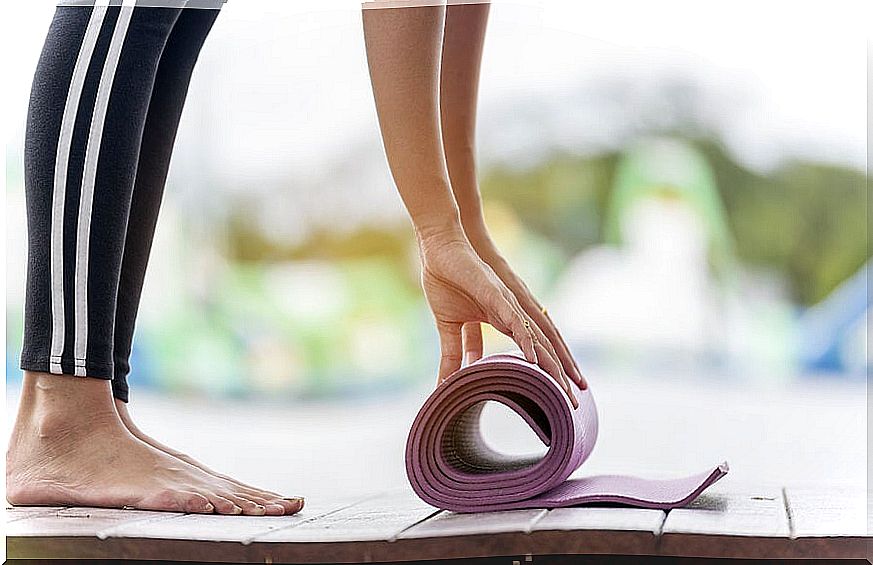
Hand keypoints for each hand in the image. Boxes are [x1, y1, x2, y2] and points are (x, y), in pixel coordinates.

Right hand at [419, 234, 578, 407]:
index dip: (550, 372)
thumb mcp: (452, 325)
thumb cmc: (447, 280)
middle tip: (574, 402)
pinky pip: (516, 321)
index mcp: (507, 319)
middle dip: (561, 375)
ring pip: (538, 337)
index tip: (562, 395)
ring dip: (552, 363)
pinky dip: (526, 340)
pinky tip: (534, 359)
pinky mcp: (496, 294)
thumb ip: (458, 348)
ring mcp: (508, 303)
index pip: (535, 351)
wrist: (440, 249)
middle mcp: (515, 312)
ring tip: (565, 387)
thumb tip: (457, 375)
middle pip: (545, 348)